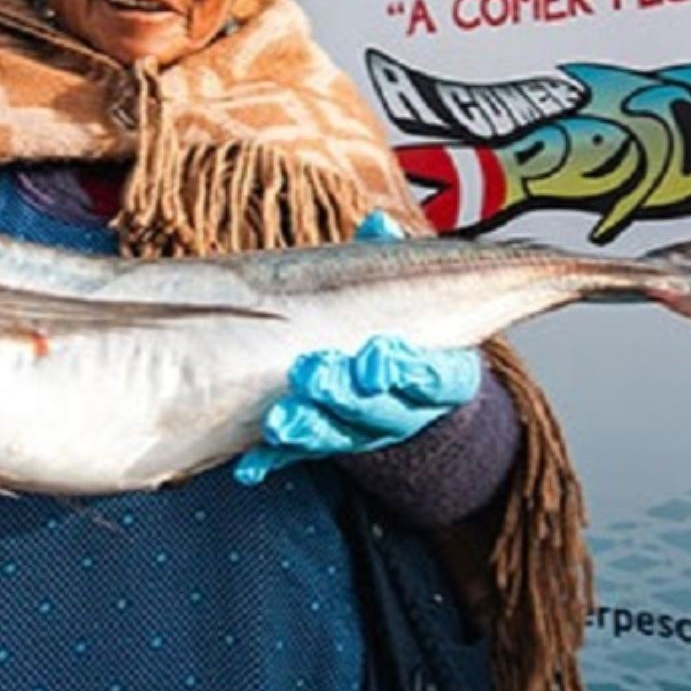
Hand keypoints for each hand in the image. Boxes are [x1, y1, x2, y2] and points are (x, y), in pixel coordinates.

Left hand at [233, 210, 481, 484]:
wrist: (408, 394)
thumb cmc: (402, 329)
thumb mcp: (405, 295)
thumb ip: (391, 261)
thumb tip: (378, 225)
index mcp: (438, 375)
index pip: (429, 376)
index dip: (404, 368)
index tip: (375, 355)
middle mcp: (405, 410)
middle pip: (378, 410)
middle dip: (343, 394)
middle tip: (312, 374)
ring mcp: (366, 434)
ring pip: (339, 436)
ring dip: (309, 427)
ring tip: (281, 418)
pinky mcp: (330, 446)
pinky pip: (302, 457)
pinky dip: (275, 459)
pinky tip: (252, 465)